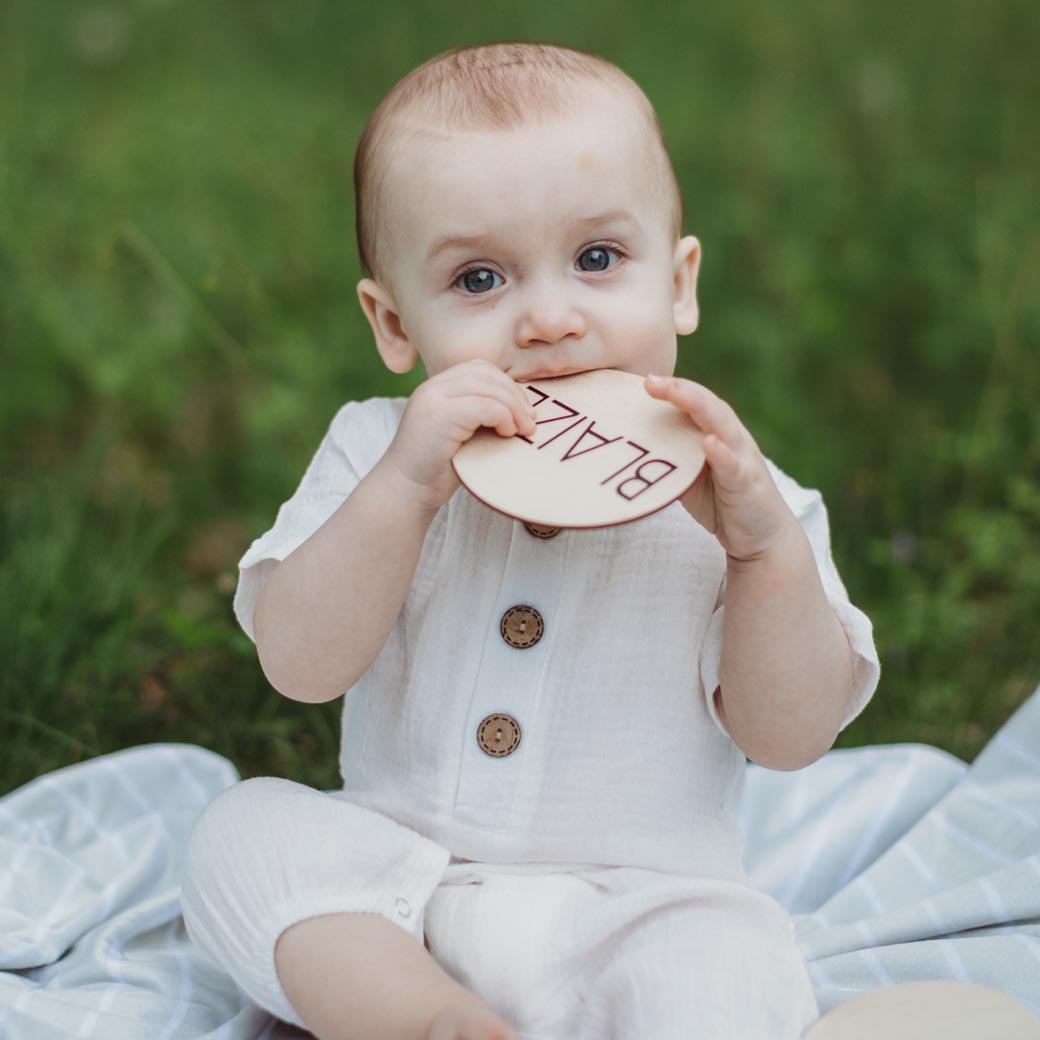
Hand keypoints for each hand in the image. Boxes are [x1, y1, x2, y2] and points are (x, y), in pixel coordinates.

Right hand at [381, 359, 537, 513]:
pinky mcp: (441, 416)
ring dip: (514, 407)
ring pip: (488, 387)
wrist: (406, 491)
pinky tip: (508, 433)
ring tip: (524, 430)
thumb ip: (480, 416)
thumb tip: (522, 410)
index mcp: (436, 389)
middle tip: (530, 420)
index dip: (506, 385)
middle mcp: (432, 388)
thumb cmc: (436, 470)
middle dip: (514, 394)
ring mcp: (434, 399)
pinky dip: (504, 417)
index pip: (478, 369)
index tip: (522, 410)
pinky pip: (486, 406)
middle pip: (485, 372)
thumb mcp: (461, 434)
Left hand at [643, 373, 796, 561]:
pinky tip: (709, 443)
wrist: (762, 537)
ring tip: (677, 394)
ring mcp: (743, 459)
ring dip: (700, 407)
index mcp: (719, 433)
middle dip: (681, 390)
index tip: (646, 380)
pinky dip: (722, 453)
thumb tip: (632, 450)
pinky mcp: (748, 484)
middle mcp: (734, 439)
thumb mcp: (691, 476)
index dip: (674, 388)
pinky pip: (734, 466)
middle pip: (709, 405)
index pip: (697, 402)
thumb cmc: (723, 502)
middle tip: (651, 381)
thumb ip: (671, 458)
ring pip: (723, 426)